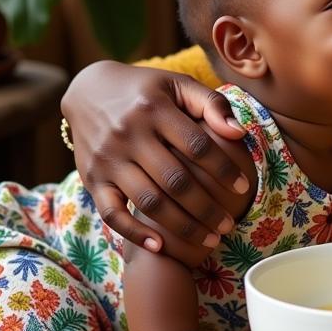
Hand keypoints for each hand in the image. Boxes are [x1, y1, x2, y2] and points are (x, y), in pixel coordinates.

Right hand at [62, 61, 249, 251]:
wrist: (88, 90)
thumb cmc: (146, 90)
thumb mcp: (178, 84)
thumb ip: (212, 104)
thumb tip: (239, 133)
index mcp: (154, 109)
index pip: (197, 145)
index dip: (223, 169)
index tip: (243, 187)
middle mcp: (128, 135)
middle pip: (176, 181)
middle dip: (207, 208)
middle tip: (229, 225)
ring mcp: (108, 159)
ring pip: (150, 202)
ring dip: (182, 226)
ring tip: (209, 240)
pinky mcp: (91, 178)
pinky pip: (112, 214)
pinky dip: (134, 233)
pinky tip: (160, 246)